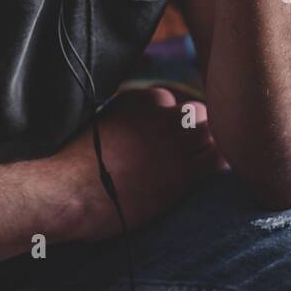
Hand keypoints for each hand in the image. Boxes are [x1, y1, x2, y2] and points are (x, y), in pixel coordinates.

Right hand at [56, 86, 227, 243]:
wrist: (71, 190)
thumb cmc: (77, 165)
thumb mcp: (102, 124)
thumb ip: (128, 120)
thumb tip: (138, 130)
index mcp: (140, 100)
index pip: (172, 102)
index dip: (172, 123)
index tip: (166, 139)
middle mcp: (162, 116)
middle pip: (198, 114)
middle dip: (196, 131)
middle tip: (186, 154)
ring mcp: (174, 142)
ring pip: (212, 136)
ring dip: (209, 150)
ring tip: (198, 167)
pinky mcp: (183, 172)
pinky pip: (218, 162)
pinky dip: (218, 168)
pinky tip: (208, 179)